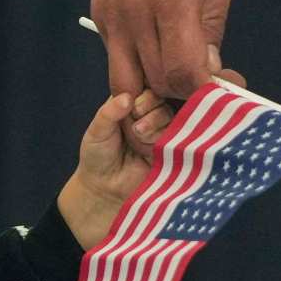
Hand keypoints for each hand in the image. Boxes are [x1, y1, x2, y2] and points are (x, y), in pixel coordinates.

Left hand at [54, 90, 176, 244]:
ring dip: (157, 124)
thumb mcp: (97, 132)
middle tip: (135, 128)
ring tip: (140, 138)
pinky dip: (172, 139)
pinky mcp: (175, 150)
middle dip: (151, 109)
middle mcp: (152, 116)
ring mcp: (165, 133)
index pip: (148, 88)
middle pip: (165, 100)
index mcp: (134, 105)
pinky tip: (160, 145)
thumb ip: (108, 113)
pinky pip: (183, 138)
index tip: (131, 108)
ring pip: (175, 117)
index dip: (143, 96)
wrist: (105, 192)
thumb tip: (127, 97)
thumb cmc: (97, 158)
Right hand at [87, 0, 240, 98]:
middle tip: (197, 81)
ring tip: (171, 75)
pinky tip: (153, 50)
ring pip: (125, 81)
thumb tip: (207, 66)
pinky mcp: (100, 13)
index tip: (213, 87)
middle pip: (155, 81)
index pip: (181, 71)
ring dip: (150, 87)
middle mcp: (134, 12)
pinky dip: (134, 64)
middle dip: (179, 91)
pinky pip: (114, 56)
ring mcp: (112, 15)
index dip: (200, 90)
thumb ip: (212, 23)